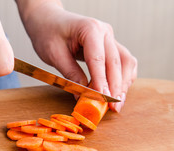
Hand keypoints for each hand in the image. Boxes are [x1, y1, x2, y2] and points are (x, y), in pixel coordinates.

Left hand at [17, 1, 136, 111]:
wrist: (47, 20)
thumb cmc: (48, 33)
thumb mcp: (54, 55)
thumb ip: (70, 74)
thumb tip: (83, 96)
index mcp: (90, 29)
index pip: (99, 59)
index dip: (102, 82)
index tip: (104, 99)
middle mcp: (105, 31)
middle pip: (116, 62)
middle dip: (116, 87)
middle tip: (113, 107)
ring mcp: (109, 37)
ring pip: (125, 62)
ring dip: (123, 83)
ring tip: (117, 102)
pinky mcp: (109, 45)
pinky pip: (123, 62)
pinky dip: (122, 77)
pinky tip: (117, 91)